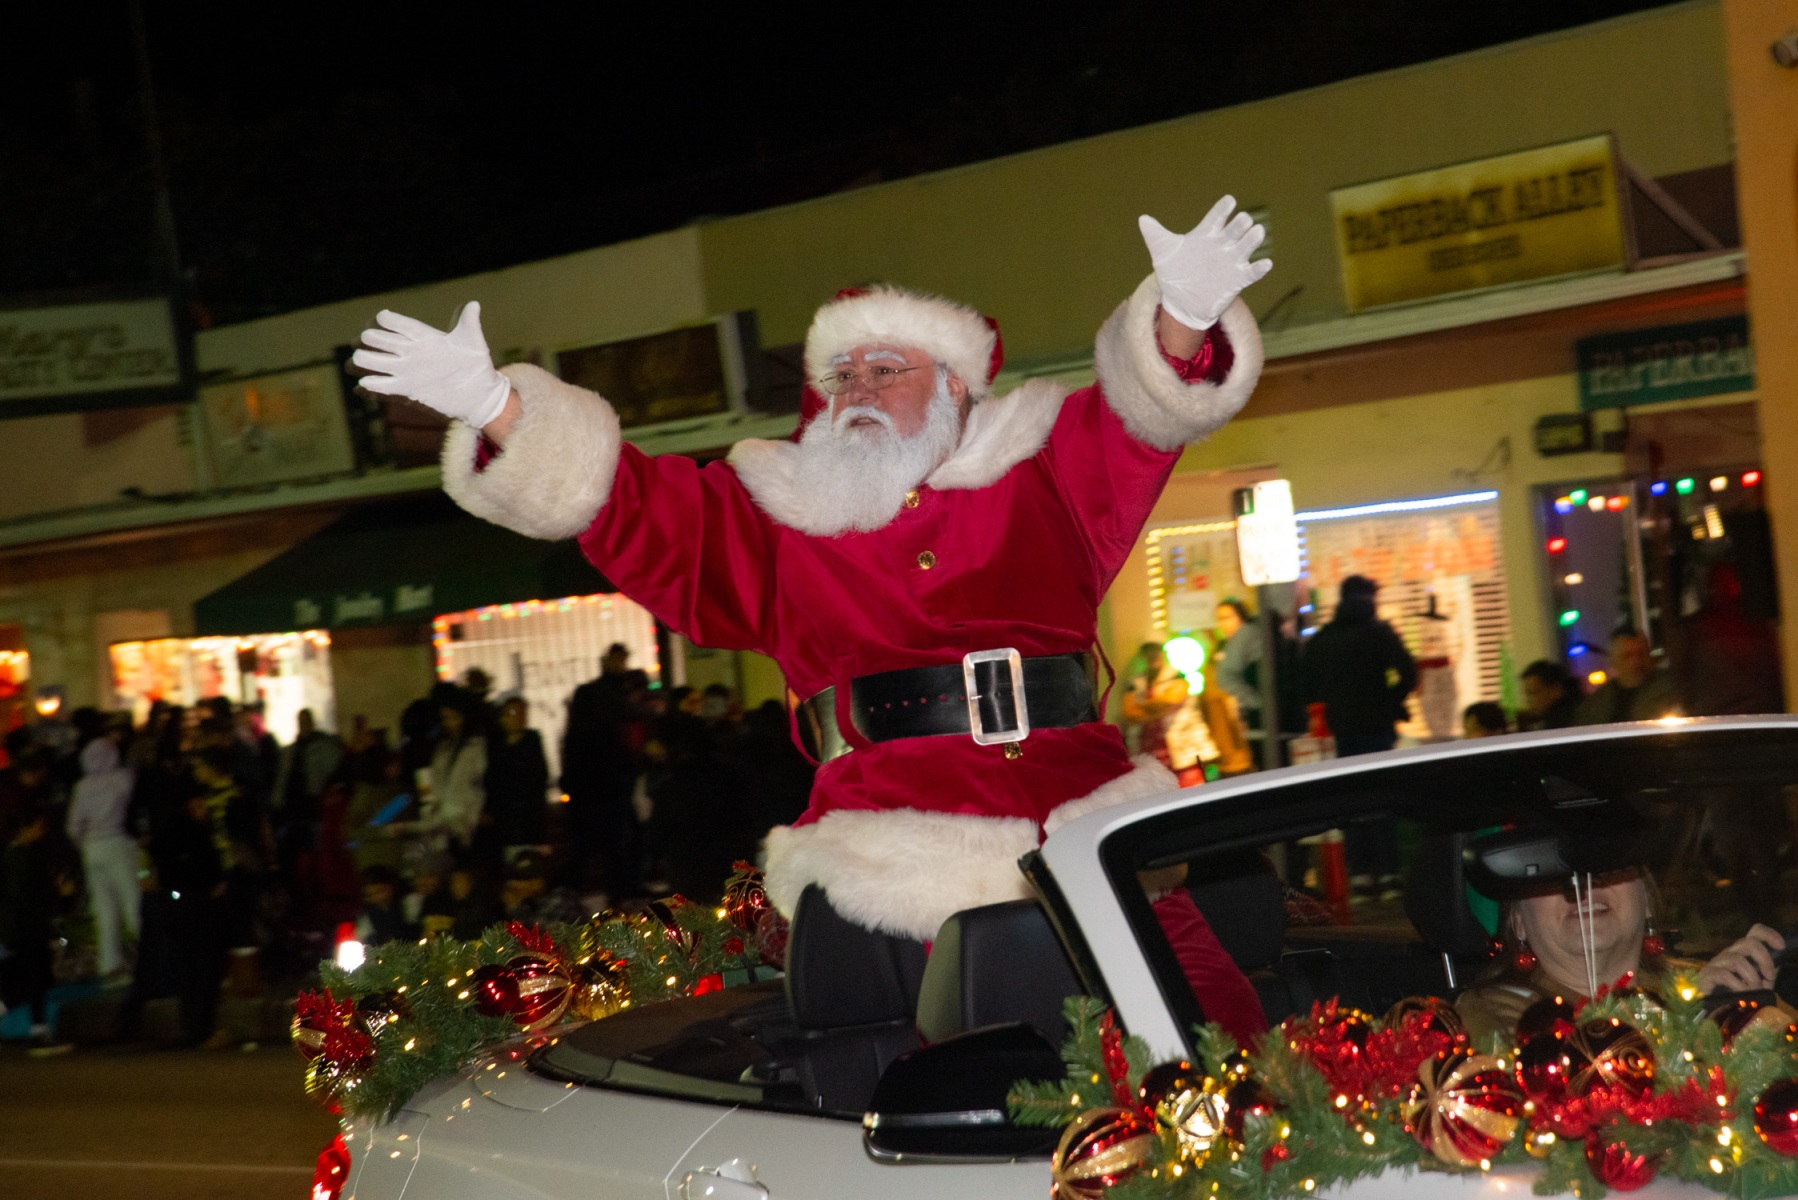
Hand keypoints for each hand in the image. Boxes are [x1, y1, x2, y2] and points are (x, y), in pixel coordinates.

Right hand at [351, 302, 511, 427]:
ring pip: (377, 361)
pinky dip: (372, 386)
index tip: (380, 318)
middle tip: (363, 340)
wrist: (479, 394)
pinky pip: (384, 386)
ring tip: (356, 360)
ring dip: (365, 361)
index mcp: (426, 337)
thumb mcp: (473, 343)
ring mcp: (408, 371)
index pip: (403, 324)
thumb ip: (469, 323)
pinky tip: (362, 385)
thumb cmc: (477, 366)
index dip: (391, 321)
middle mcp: (412, 352)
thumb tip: (473, 304)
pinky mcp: (407, 390)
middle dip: (371, 340)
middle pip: (383, 341)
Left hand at [1139, 196, 1271, 329]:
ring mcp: (1231, 261)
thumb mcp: (1163, 253)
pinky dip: (1259, 268)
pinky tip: (1266, 263)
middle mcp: (1222, 244)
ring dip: (1252, 240)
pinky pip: (1251, 273)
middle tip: (1243, 219)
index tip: (1229, 201)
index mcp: (1206, 234)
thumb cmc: (1174, 272)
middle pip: (1235, 230)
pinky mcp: (1237, 279)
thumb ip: (1155, 235)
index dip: (1223, 210)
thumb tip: (1142, 219)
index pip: (1216, 217)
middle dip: (1239, 224)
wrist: (1181, 301)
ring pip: (1246, 246)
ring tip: (1257, 231)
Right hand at [1696, 923, 1783, 993]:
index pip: (1755, 932)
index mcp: (1744, 952)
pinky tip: (1742, 995)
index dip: (1769, 935)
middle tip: (1769, 977)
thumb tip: (1775, 971)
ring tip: (1754, 992)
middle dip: (1764, 960)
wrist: (1717, 1011)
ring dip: (1751, 978)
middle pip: (1748, 942)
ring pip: (1737, 960)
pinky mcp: (1707, 975)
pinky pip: (1725, 975)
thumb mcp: (1760, 983)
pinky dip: (1738, 986)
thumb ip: (1767, 975)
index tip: (1781, 947)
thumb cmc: (1741, 995)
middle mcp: (1730, 952)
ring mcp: (1717, 963)